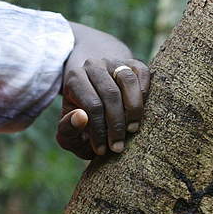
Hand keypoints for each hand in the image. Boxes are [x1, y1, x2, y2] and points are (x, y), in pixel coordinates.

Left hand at [57, 24, 150, 158]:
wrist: (94, 92)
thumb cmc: (82, 120)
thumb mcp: (68, 129)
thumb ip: (68, 129)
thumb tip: (81, 117)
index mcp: (74, 79)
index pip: (92, 105)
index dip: (99, 131)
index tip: (102, 151)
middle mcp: (93, 65)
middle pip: (111, 94)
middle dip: (117, 125)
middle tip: (118, 146)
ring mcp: (114, 62)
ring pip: (128, 82)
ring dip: (134, 110)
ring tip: (132, 130)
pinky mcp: (132, 62)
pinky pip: (143, 73)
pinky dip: (145, 93)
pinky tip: (141, 112)